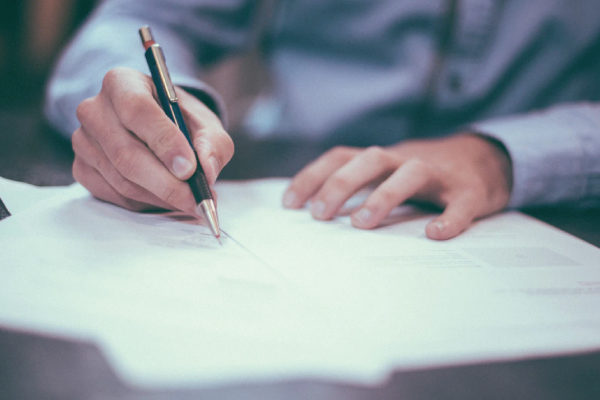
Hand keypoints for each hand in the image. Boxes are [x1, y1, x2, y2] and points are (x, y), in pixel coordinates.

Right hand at [72, 68, 232, 214]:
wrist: (158, 128)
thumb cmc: (181, 121)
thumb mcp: (205, 123)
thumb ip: (213, 143)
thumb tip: (207, 170)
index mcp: (122, 83)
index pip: (137, 110)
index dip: (164, 142)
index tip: (190, 169)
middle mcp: (94, 109)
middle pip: (127, 154)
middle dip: (167, 183)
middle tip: (197, 200)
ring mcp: (83, 141)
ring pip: (123, 180)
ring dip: (161, 197)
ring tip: (190, 201)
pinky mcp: (82, 169)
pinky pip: (115, 195)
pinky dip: (146, 203)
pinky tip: (167, 198)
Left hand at [282, 134, 512, 239]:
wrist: (485, 160)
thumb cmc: (423, 175)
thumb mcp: (387, 174)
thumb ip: (359, 186)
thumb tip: (314, 214)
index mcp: (382, 159)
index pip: (341, 157)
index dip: (313, 176)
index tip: (289, 204)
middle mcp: (406, 160)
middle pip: (370, 160)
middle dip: (341, 184)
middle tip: (319, 215)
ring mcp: (439, 175)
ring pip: (411, 173)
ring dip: (383, 195)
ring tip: (361, 224)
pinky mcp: (470, 192)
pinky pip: (460, 204)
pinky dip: (449, 218)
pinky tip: (436, 234)